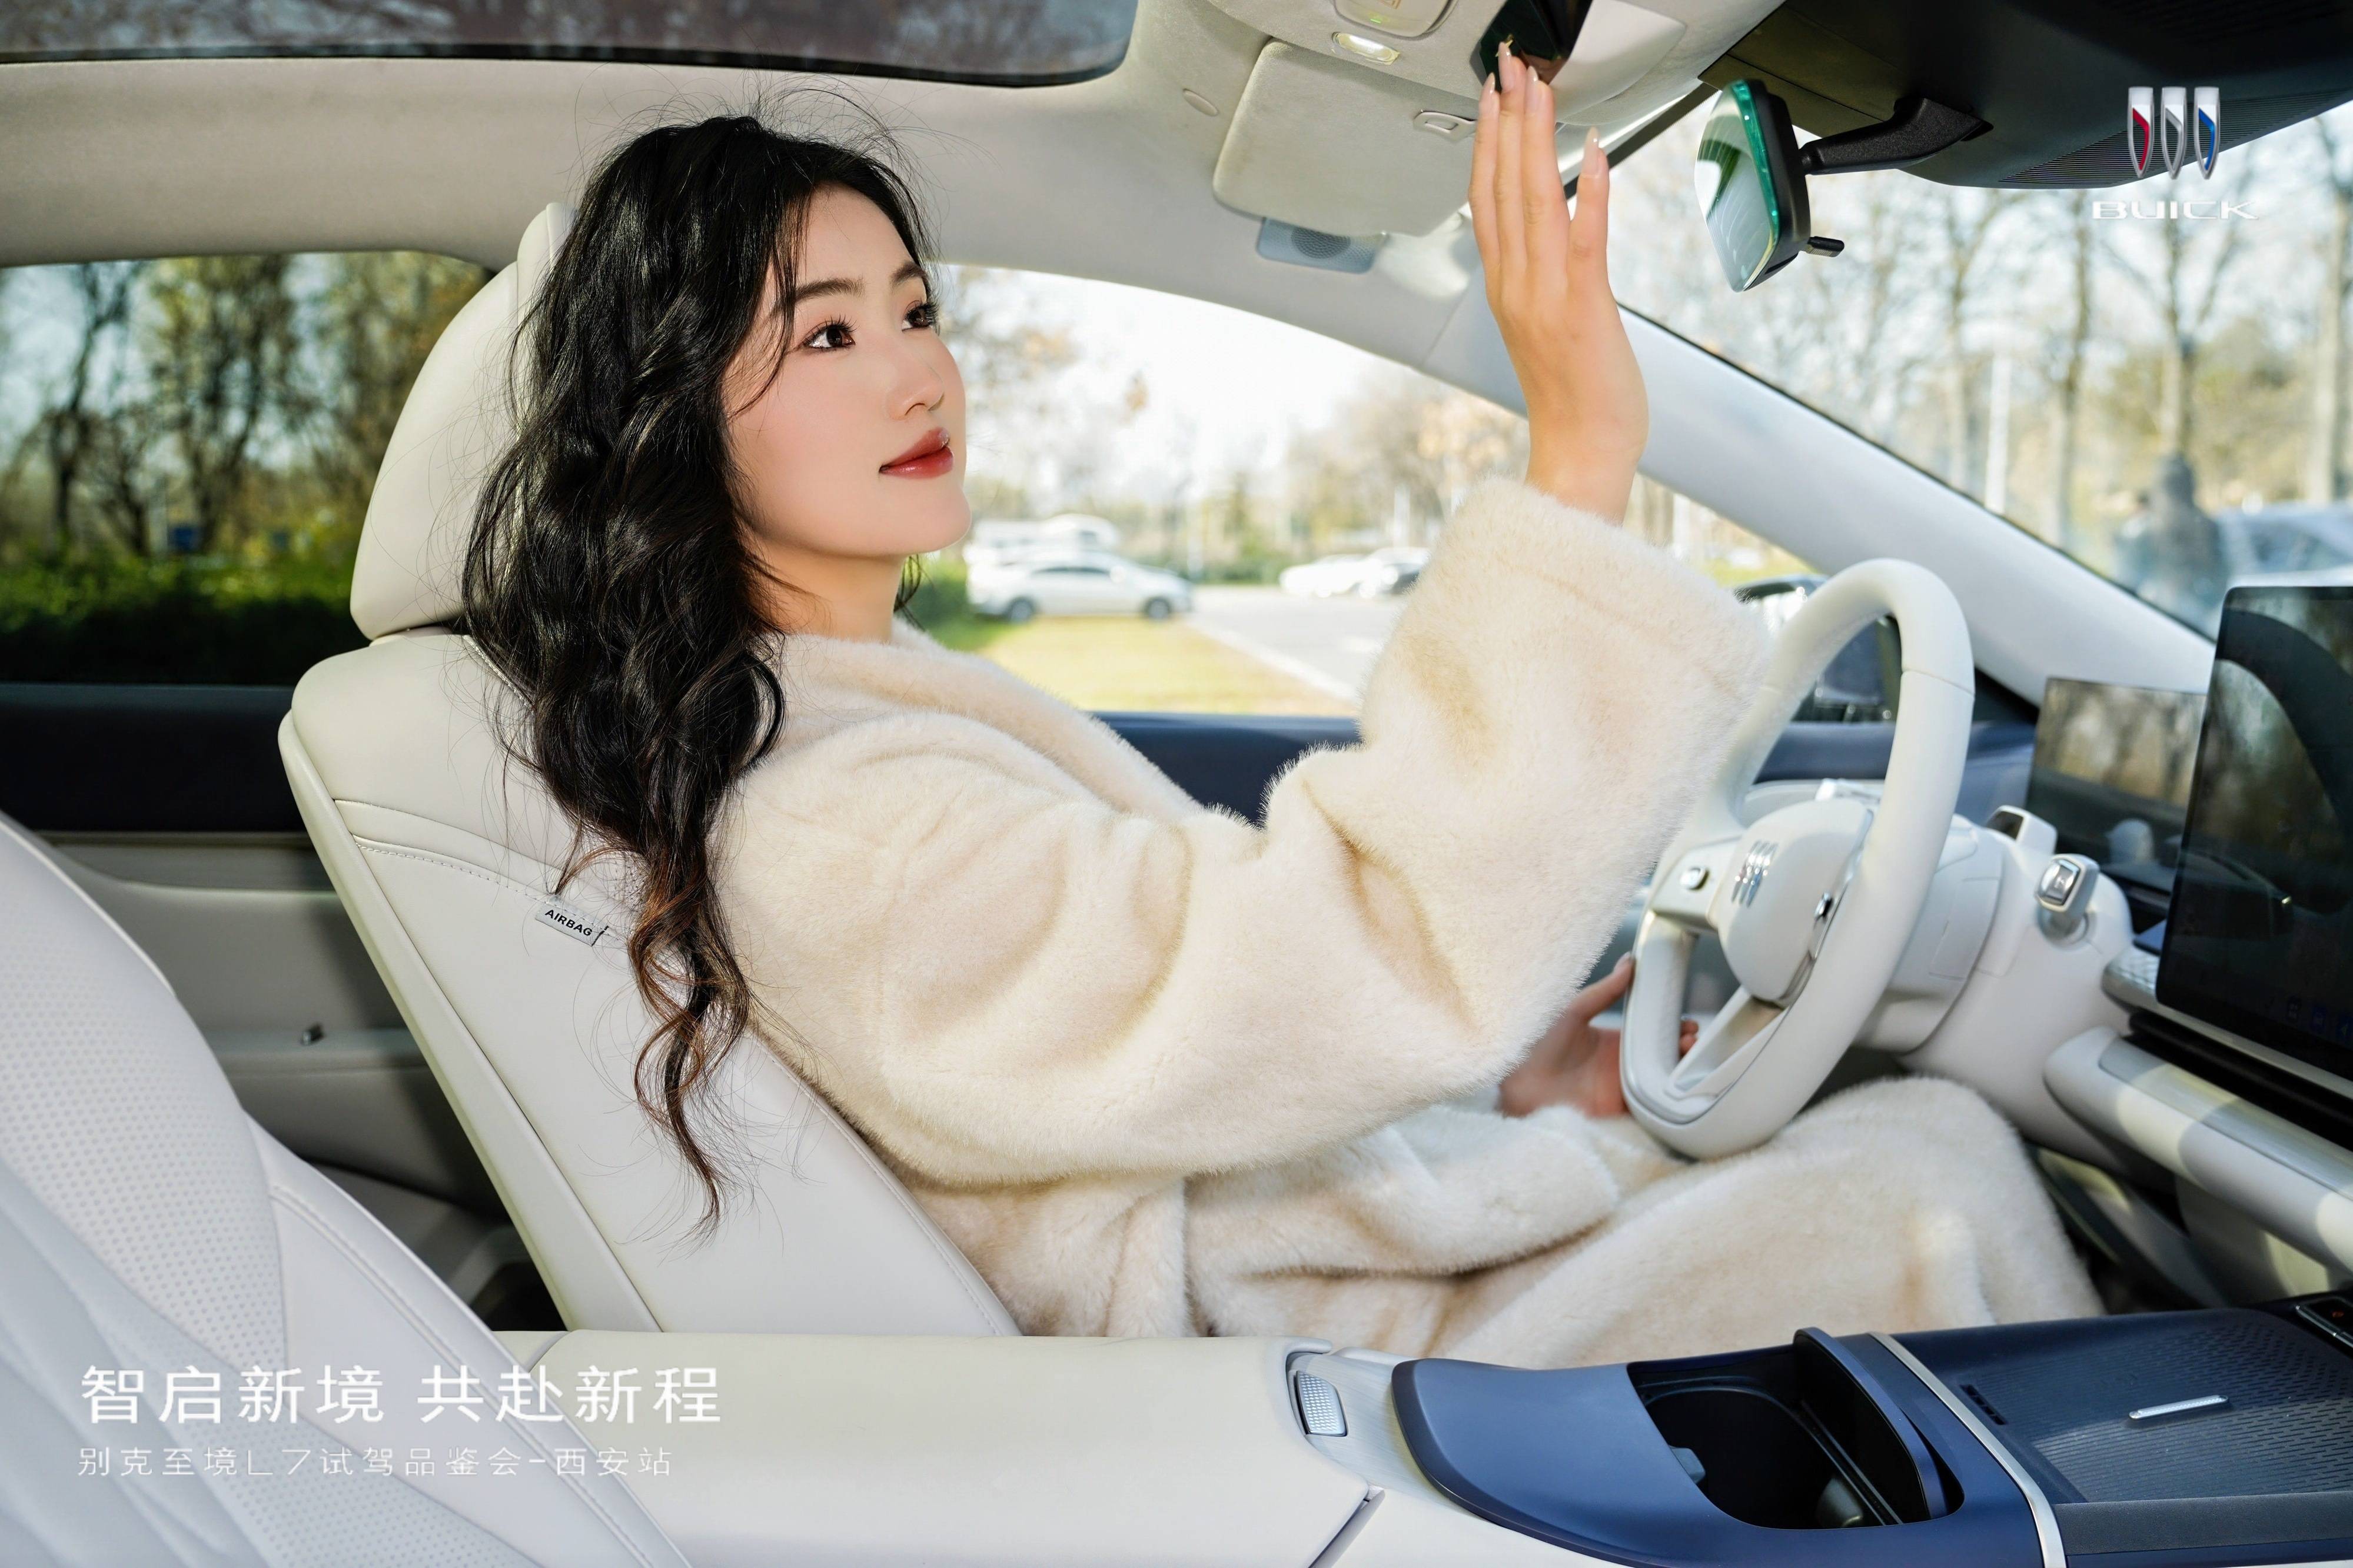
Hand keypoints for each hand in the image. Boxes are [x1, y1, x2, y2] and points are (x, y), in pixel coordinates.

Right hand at [1469, 40, 1647, 522]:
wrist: (1581, 454)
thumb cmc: (1573, 401)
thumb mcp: (1545, 329)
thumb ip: (1541, 279)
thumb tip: (1553, 238)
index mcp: (1506, 288)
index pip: (1487, 200)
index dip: (1488, 143)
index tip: (1491, 100)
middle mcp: (1517, 285)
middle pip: (1503, 188)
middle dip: (1507, 122)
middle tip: (1509, 70)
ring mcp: (1546, 295)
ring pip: (1533, 202)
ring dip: (1537, 139)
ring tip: (1539, 90)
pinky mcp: (1583, 306)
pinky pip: (1583, 238)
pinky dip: (1587, 192)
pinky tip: (1592, 152)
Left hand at [1497, 954, 1696, 1119]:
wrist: (1515, 1079)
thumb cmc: (1536, 1040)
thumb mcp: (1573, 1009)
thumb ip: (1604, 991)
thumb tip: (1630, 961)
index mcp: (1612, 1039)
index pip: (1651, 1033)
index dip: (1672, 1028)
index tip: (1688, 1021)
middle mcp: (1620, 1064)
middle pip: (1662, 1056)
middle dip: (1682, 1048)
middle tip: (1692, 1040)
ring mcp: (1620, 1087)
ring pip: (1660, 1080)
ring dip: (1680, 1071)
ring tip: (1692, 1057)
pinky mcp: (1616, 1109)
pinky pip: (1648, 1106)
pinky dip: (1666, 1099)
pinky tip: (1679, 1088)